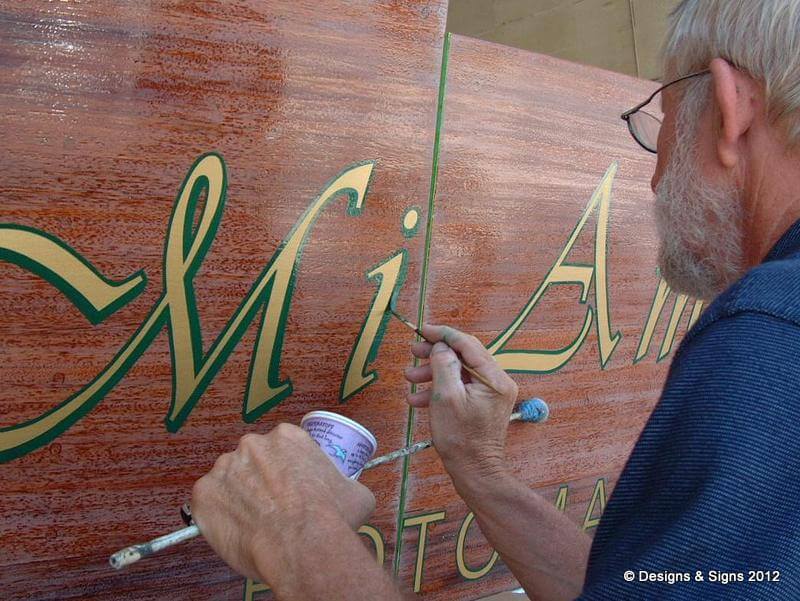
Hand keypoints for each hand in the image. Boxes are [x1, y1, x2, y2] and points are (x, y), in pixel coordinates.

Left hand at [191, 424, 374, 581]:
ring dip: (237, 497)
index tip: (289, 488)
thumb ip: (347, 484)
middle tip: (272, 507)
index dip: (285, 470)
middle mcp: (252, 444)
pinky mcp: (204, 494)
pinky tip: (234, 530)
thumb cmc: (330, 517)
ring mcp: (224, 467)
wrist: (302, 543)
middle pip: (252, 460)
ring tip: (253, 523)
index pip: (281, 448)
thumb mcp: (356, 494)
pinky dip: (215, 516)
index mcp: (287, 437)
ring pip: (228, 481)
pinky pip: (206, 503)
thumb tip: (350, 491)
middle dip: (258, 481)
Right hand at [403, 324, 517, 482]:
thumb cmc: (460, 438)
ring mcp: (491, 393)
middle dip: (435, 354)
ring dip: (433, 372)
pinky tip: (418, 398)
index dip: (443, 334)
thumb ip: (443, 365)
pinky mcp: (483, 404)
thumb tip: (441, 347)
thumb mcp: (446, 397)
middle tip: (412, 353)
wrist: (474, 472)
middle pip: (464, 355)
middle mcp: (498, 381)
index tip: (421, 330)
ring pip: (459, 371)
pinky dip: (440, 389)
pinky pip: (461, 387)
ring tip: (410, 378)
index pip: (467, 344)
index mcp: (494, 378)